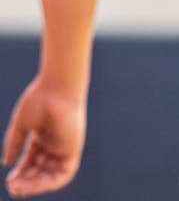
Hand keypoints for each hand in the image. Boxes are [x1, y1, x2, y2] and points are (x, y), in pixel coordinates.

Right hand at [2, 76, 86, 197]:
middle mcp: (54, 144)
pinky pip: (64, 173)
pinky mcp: (74, 149)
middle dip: (26, 180)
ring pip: (51, 174)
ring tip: (19, 188)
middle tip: (12, 187)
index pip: (31, 161)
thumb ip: (14, 144)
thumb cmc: (39, 100)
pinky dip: (50, 182)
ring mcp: (64, 147)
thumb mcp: (22, 126)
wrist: (57, 89)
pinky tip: (35, 186)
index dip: (20, 172)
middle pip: (40, 169)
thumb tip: (6, 163)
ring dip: (35, 185)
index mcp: (42, 136)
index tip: (9, 181)